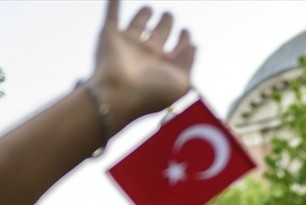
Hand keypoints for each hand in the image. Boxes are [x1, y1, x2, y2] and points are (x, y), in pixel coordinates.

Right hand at [89, 2, 195, 130]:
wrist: (117, 95)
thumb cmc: (151, 94)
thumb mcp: (181, 83)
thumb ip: (189, 63)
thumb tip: (194, 46)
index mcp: (164, 67)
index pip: (177, 50)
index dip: (184, 40)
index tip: (186, 32)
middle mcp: (147, 55)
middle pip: (158, 34)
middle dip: (165, 23)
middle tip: (169, 15)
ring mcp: (128, 45)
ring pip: (138, 24)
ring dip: (143, 14)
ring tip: (149, 7)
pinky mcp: (110, 36)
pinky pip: (112, 16)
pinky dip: (112, 5)